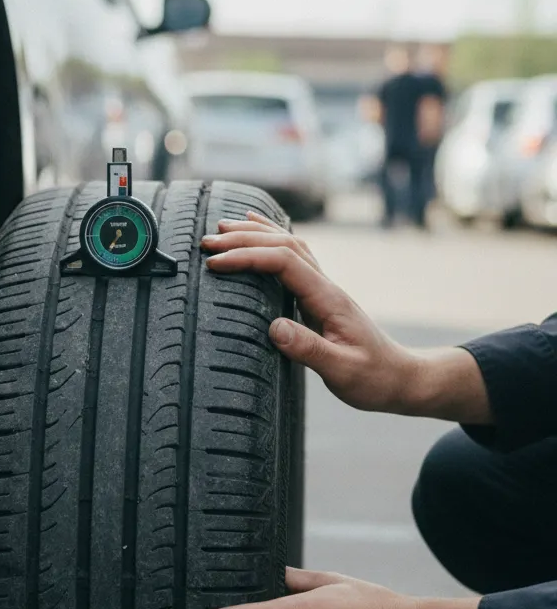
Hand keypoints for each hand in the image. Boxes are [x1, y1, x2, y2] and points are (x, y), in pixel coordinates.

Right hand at [201, 213, 417, 413]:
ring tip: (222, 230)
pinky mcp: (319, 296)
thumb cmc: (373, 377)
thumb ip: (309, 349)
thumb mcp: (342, 370)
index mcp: (328, 299)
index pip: (285, 262)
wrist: (400, 378)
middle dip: (244, 239)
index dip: (248, 257)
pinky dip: (271, 242)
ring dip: (255, 234)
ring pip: (289, 245)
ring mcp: (323, 289)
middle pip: (285, 244)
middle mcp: (326, 287)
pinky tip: (257, 236)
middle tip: (207, 243)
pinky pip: (293, 258)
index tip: (216, 264)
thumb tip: (273, 328)